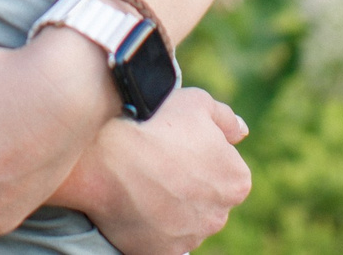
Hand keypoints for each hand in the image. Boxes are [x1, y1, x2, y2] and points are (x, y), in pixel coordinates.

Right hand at [62, 87, 250, 254]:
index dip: (202, 156)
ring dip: (170, 206)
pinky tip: (133, 201)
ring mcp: (189, 237)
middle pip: (206, 199)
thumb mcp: (196, 102)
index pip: (226, 171)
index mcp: (235, 181)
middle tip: (159, 163)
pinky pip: (160, 238)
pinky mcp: (161, 252)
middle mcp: (218, 215)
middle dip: (189, 185)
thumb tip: (241, 132)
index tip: (178, 146)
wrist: (102, 153)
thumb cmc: (152, 122)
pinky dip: (150, 224)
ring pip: (184, 221)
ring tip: (141, 181)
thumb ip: (225, 119)